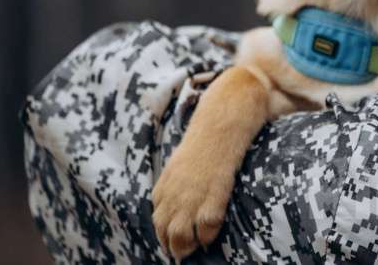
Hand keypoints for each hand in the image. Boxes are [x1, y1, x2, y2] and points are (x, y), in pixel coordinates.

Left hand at [151, 142, 231, 259]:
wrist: (219, 125)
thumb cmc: (202, 143)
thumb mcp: (177, 165)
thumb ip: (172, 186)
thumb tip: (171, 206)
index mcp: (164, 188)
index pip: (158, 221)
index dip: (165, 235)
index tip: (173, 241)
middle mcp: (173, 196)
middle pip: (165, 232)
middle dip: (173, 246)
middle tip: (183, 252)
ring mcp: (192, 197)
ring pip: (180, 235)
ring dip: (186, 247)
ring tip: (195, 248)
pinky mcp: (213, 195)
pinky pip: (205, 226)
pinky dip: (207, 235)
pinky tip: (211, 235)